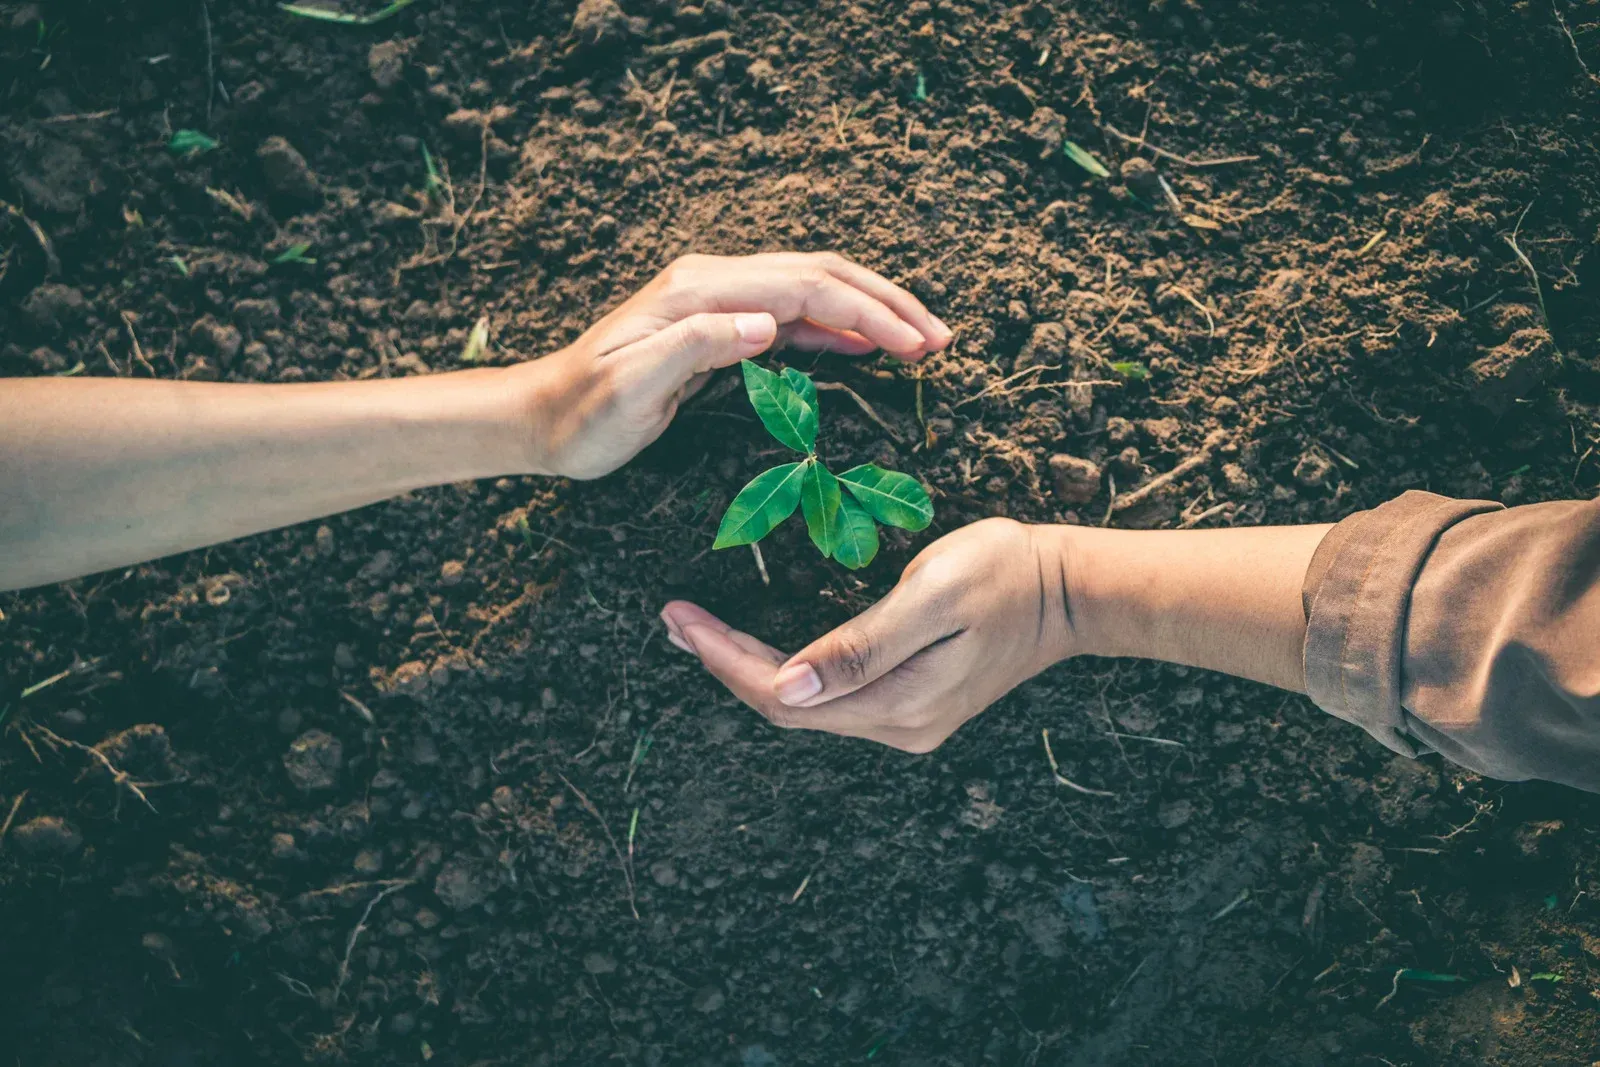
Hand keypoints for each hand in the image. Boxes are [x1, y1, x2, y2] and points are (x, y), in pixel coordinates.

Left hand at [508, 252, 951, 479]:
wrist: (542, 418)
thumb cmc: (584, 416)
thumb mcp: (631, 389)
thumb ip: (697, 348)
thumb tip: (766, 323)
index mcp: (700, 291)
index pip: (805, 286)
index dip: (868, 311)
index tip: (916, 343)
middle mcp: (713, 281)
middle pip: (820, 273)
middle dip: (885, 302)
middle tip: (939, 339)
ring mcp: (717, 298)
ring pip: (812, 288)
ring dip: (869, 310)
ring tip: (921, 340)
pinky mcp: (719, 323)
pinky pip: (793, 314)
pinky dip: (837, 326)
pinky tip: (866, 345)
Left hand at [659, 519, 1078, 751]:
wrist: (1071, 590)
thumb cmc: (1004, 573)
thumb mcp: (932, 595)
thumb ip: (861, 644)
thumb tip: (788, 684)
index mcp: (897, 702)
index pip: (783, 694)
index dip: (723, 658)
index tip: (679, 619)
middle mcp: (897, 725)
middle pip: (787, 707)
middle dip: (723, 664)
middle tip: (673, 620)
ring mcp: (907, 720)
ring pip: (806, 707)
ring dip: (747, 670)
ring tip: (698, 632)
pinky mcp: (913, 703)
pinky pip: (831, 699)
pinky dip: (785, 673)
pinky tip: (759, 649)